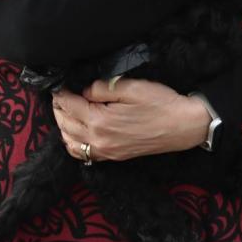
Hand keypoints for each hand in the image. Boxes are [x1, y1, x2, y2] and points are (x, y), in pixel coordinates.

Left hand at [51, 78, 210, 162]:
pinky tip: (77, 132)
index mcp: (100, 120)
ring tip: (67, 111)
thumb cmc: (160, 103)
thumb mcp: (132, 87)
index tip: (59, 84)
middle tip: (61, 95)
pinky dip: (73, 143)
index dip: (61, 93)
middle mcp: (98, 140)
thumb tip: (85, 91)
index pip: (69, 106)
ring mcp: (105, 151)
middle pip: (65, 124)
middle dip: (59, 108)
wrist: (182, 126)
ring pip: (69, 141)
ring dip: (63, 125)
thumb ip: (103, 87)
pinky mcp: (112, 157)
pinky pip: (82, 154)